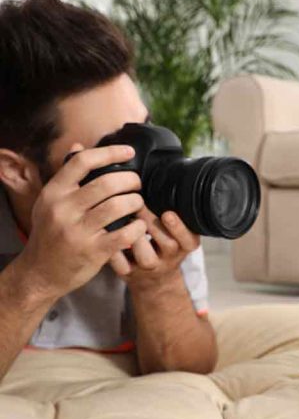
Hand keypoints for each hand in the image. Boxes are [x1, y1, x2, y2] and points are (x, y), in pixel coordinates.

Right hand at [17, 143, 146, 301]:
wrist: (39, 272)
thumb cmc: (51, 233)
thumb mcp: (50, 202)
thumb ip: (66, 176)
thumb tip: (79, 146)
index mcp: (54, 193)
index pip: (83, 162)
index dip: (110, 152)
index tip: (129, 152)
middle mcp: (63, 209)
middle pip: (107, 183)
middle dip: (131, 180)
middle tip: (137, 184)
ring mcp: (78, 231)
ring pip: (118, 206)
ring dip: (136, 202)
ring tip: (138, 203)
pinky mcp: (93, 251)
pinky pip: (125, 233)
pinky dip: (138, 227)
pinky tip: (139, 226)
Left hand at [110, 208, 199, 290]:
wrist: (153, 279)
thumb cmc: (161, 244)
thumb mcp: (176, 231)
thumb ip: (172, 212)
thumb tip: (162, 177)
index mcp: (185, 245)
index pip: (190, 240)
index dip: (180, 228)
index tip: (168, 214)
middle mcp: (170, 258)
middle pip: (167, 244)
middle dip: (152, 223)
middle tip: (138, 204)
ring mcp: (149, 267)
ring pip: (145, 255)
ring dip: (133, 235)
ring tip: (122, 218)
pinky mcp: (129, 273)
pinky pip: (120, 264)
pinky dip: (113, 249)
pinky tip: (106, 232)